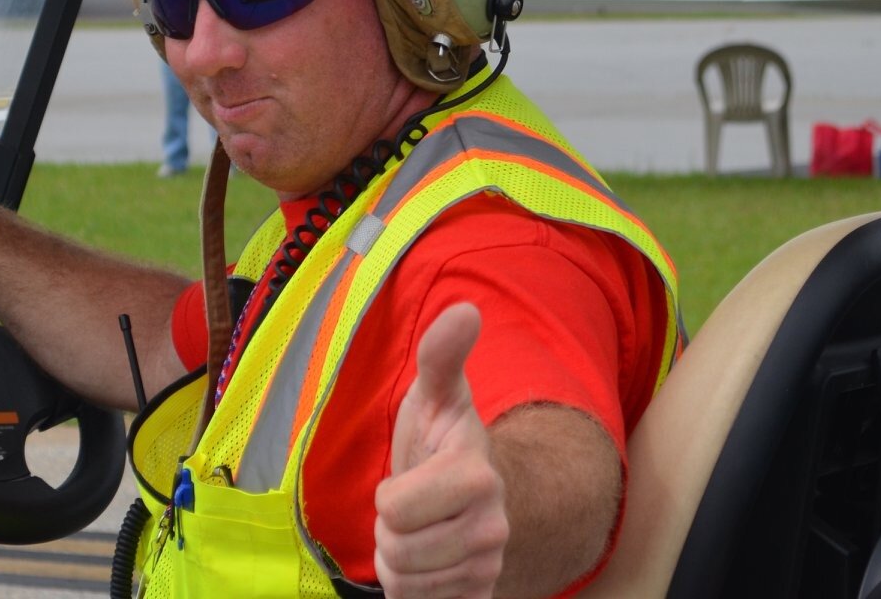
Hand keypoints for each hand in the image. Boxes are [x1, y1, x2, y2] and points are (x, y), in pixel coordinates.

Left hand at [374, 303, 508, 598]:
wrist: (472, 495)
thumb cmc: (440, 441)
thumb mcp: (433, 395)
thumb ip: (441, 355)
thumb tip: (465, 309)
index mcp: (477, 475)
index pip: (393, 510)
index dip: (388, 495)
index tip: (411, 476)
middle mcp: (493, 527)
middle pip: (396, 551)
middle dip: (391, 532)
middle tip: (413, 508)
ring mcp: (489, 567)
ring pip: (406, 583)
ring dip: (400, 560)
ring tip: (420, 531)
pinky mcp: (480, 596)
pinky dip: (415, 590)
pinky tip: (429, 563)